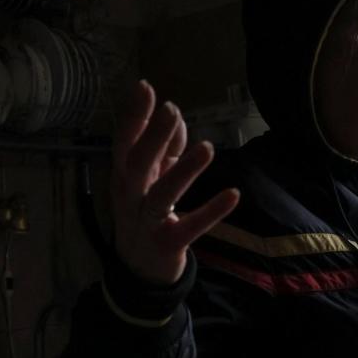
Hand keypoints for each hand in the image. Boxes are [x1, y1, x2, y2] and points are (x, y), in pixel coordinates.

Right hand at [112, 80, 240, 284]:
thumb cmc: (148, 214)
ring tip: (207, 148)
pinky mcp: (167, 243)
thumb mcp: (153, 179)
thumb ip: (163, 149)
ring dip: (184, 171)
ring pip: (161, 195)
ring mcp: (147, 221)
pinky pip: (189, 227)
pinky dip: (210, 211)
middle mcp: (131, 196)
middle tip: (171, 109)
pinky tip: (233, 194)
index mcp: (126, 177)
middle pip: (136, 163)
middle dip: (152, 136)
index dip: (134, 116)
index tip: (145, 87)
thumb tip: (173, 115)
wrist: (141, 271)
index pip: (125, 142)